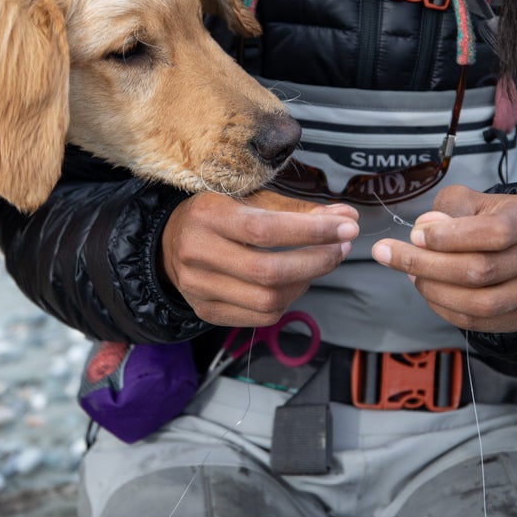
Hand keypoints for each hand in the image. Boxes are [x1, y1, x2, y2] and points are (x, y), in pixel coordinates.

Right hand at [161, 190, 357, 326]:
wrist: (170, 242)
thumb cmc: (220, 215)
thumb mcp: (251, 199)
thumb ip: (298, 209)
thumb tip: (346, 216)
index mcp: (207, 215)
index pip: (265, 229)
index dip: (311, 231)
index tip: (346, 227)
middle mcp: (197, 252)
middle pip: (268, 271)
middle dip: (316, 261)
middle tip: (341, 248)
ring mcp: (199, 287)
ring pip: (267, 300)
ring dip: (305, 282)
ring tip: (320, 263)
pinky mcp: (206, 311)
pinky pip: (261, 316)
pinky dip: (288, 301)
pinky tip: (296, 282)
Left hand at [369, 185, 516, 332]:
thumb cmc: (488, 218)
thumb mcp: (469, 199)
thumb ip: (447, 209)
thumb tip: (424, 231)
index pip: (495, 232)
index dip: (450, 236)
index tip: (414, 235)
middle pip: (482, 271)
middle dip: (428, 265)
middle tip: (391, 255)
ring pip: (480, 303)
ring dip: (434, 291)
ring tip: (410, 275)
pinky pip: (478, 322)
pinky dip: (445, 309)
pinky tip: (428, 291)